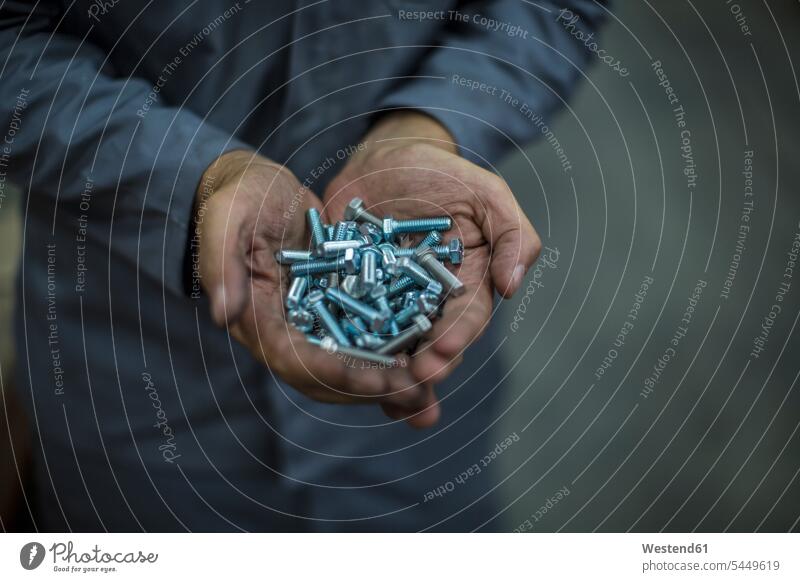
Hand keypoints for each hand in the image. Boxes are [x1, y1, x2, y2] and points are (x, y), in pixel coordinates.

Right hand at [195, 150, 435, 423]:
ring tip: (427, 393)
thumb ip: (221, 268)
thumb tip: (223, 315)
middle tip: (416, 393)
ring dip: (387, 383)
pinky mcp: (338, 304)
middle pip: (329, 376)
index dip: (336, 375)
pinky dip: (393, 353)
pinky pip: (367, 335)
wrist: (255, 186)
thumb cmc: (237, 200)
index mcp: (258, 319)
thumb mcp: (225, 222)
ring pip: (352, 363)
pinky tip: (426, 358)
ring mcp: (315, 320)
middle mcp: (288, 330)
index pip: (296, 361)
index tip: (376, 382)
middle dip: (370, 388)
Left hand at [324, 112, 540, 417]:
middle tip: (410, 382)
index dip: (457, 338)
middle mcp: (431, 303)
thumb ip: (512, 235)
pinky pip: (350, 326)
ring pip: (391, 347)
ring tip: (380, 395)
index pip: (467, 319)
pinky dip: (347, 349)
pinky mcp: (354, 297)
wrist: (385, 159)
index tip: (444, 352)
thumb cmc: (441, 173)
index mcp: (467, 285)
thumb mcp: (486, 194)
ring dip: (388, 375)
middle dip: (423, 368)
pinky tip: (339, 370)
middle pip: (429, 344)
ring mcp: (391, 304)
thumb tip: (512, 287)